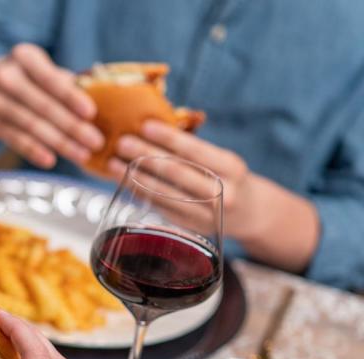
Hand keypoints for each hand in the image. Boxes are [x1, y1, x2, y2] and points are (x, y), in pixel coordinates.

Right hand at [0, 43, 103, 168]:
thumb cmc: (27, 77)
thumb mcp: (41, 67)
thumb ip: (66, 80)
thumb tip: (101, 97)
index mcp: (24, 56)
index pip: (50, 79)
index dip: (71, 97)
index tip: (91, 113)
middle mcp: (6, 77)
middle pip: (43, 106)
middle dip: (72, 126)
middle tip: (96, 142)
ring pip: (32, 126)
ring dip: (60, 143)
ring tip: (82, 155)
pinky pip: (16, 140)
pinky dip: (34, 151)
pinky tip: (51, 161)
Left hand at [111, 121, 259, 238]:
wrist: (250, 213)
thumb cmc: (229, 178)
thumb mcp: (223, 160)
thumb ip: (195, 150)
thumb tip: (153, 129)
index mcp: (231, 168)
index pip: (195, 150)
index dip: (168, 137)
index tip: (144, 124)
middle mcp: (222, 193)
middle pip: (176, 172)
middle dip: (145, 155)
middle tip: (121, 142)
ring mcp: (206, 214)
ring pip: (164, 193)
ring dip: (136, 177)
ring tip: (113, 163)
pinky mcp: (192, 228)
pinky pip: (162, 209)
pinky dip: (142, 194)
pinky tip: (125, 182)